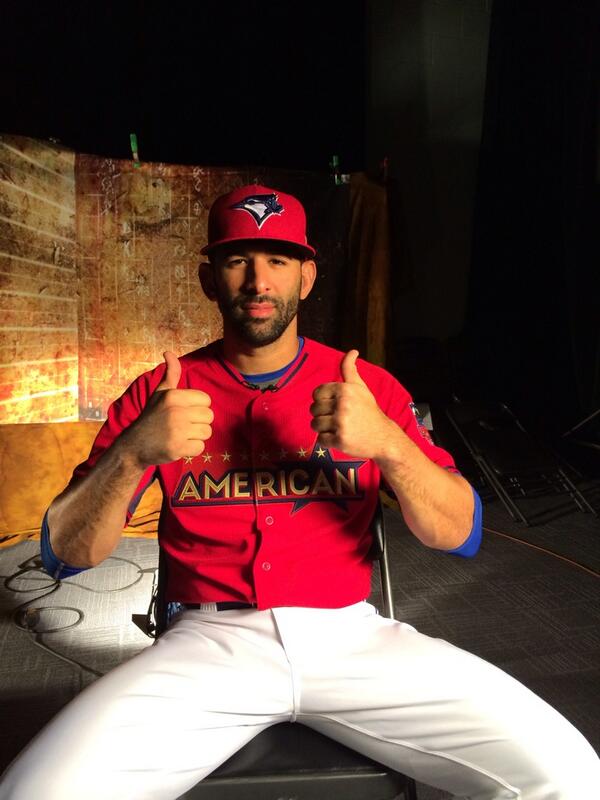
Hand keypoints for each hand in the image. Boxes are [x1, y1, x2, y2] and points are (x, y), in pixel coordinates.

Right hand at [121, 351, 213, 467]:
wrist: (134, 445)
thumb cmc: (151, 417)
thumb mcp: (160, 393)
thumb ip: (171, 374)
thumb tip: (169, 352)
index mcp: (173, 396)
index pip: (206, 400)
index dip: (198, 407)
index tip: (184, 412)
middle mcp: (176, 412)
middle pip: (209, 416)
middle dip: (199, 422)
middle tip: (183, 425)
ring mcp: (177, 431)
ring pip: (207, 432)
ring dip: (196, 436)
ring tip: (181, 435)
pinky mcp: (178, 448)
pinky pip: (201, 447)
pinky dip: (192, 449)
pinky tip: (179, 445)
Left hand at [310, 350, 392, 459]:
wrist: (383, 437)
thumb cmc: (368, 410)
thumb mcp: (360, 387)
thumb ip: (350, 369)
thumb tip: (352, 351)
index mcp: (345, 389)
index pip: (317, 393)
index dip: (322, 401)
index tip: (333, 405)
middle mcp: (343, 404)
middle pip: (314, 409)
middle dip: (322, 415)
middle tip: (337, 418)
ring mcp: (341, 423)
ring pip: (315, 424)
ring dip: (323, 428)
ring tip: (338, 428)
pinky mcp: (340, 440)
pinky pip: (320, 439)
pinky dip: (327, 441)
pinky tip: (340, 437)